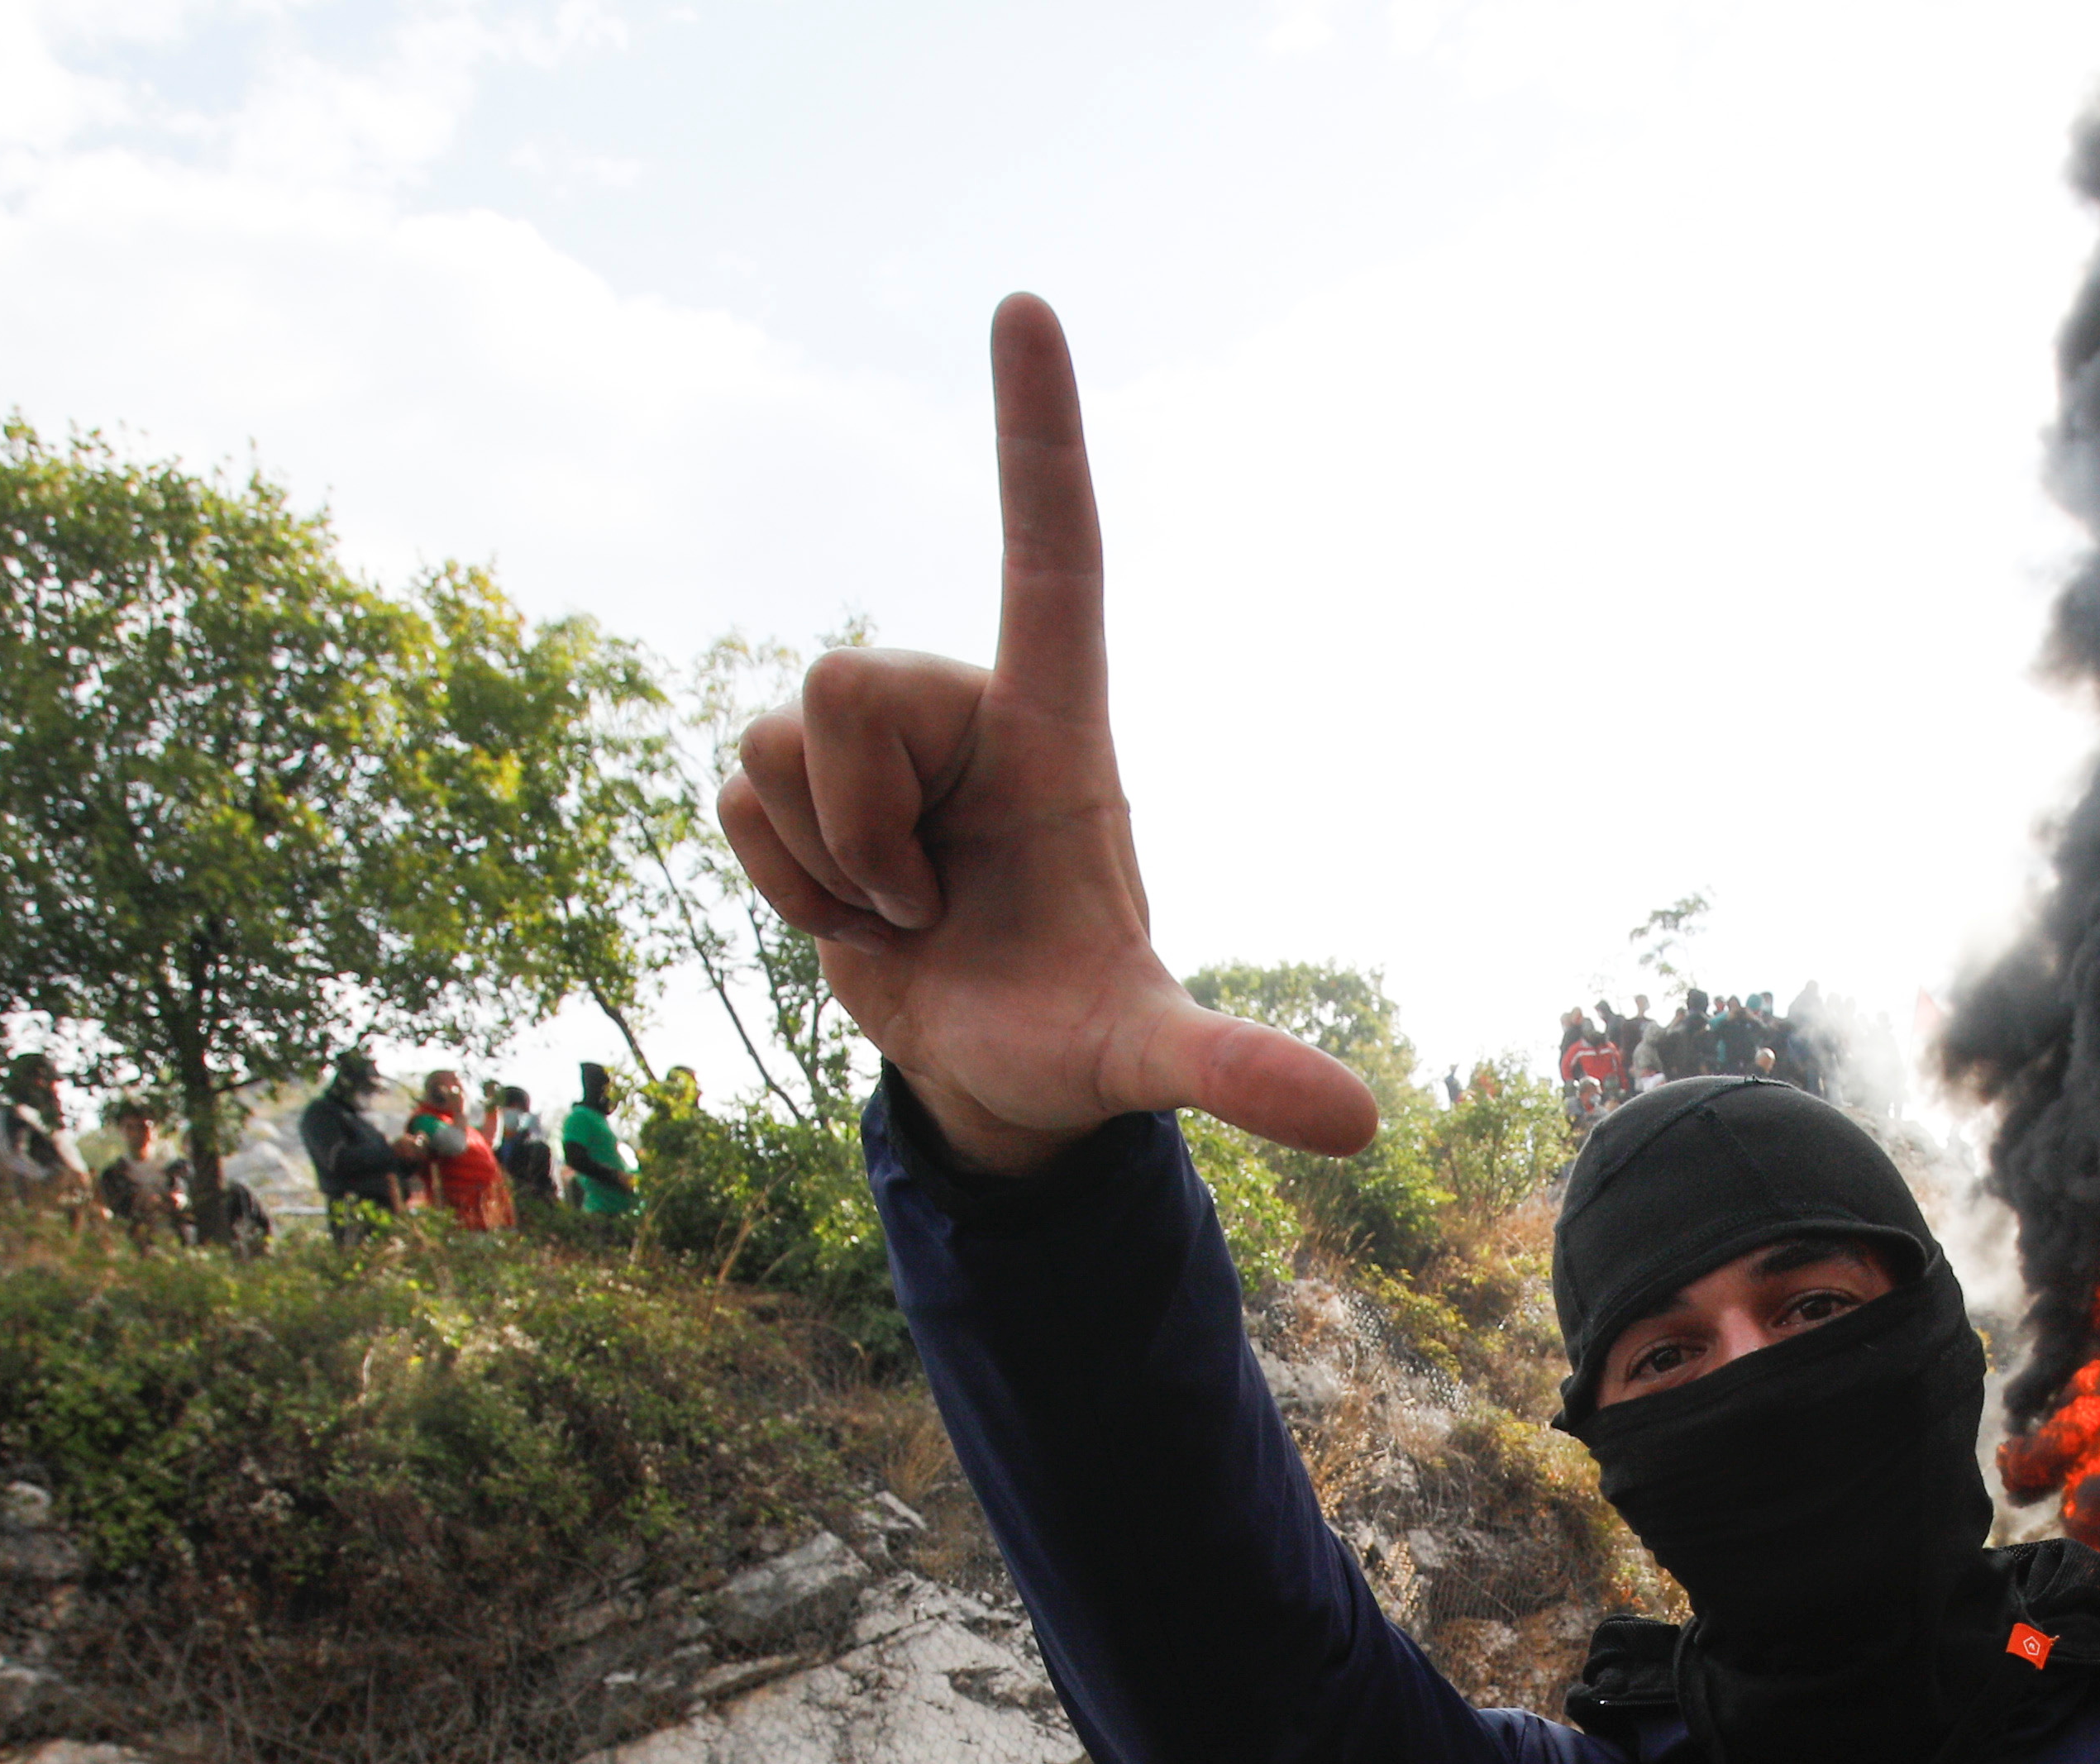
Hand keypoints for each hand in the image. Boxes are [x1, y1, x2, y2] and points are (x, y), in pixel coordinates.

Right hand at [718, 294, 1379, 1177]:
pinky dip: (782, 878)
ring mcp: (878, 748)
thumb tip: (1362, 1124)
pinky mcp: (803, 790)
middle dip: (866, 822)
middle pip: (846, 679)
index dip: (1035, 431)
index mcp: (1058, 727)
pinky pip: (737, 793)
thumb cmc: (1075, 1035)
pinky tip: (848, 913)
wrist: (988, 1074)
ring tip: (901, 911)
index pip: (1050, 551)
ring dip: (824, 859)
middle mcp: (964, 710)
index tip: (1024, 303)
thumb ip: (1239, 1069)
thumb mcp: (1148, 1057)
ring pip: (778, 736)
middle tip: (931, 902)